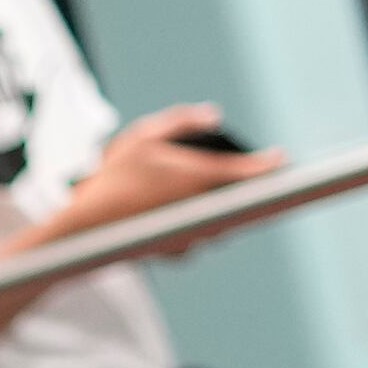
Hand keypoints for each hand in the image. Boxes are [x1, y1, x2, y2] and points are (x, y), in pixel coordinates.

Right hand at [59, 106, 279, 234]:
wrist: (85, 231)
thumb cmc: (110, 180)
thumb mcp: (142, 137)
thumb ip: (181, 122)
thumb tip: (214, 115)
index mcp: (196, 178)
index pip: (245, 172)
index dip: (267, 165)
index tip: (282, 160)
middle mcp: (201, 210)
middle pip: (242, 202)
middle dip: (249, 191)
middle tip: (264, 181)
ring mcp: (192, 235)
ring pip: (223, 221)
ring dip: (225, 208)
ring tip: (225, 195)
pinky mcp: (180, 252)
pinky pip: (200, 234)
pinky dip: (198, 223)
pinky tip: (185, 214)